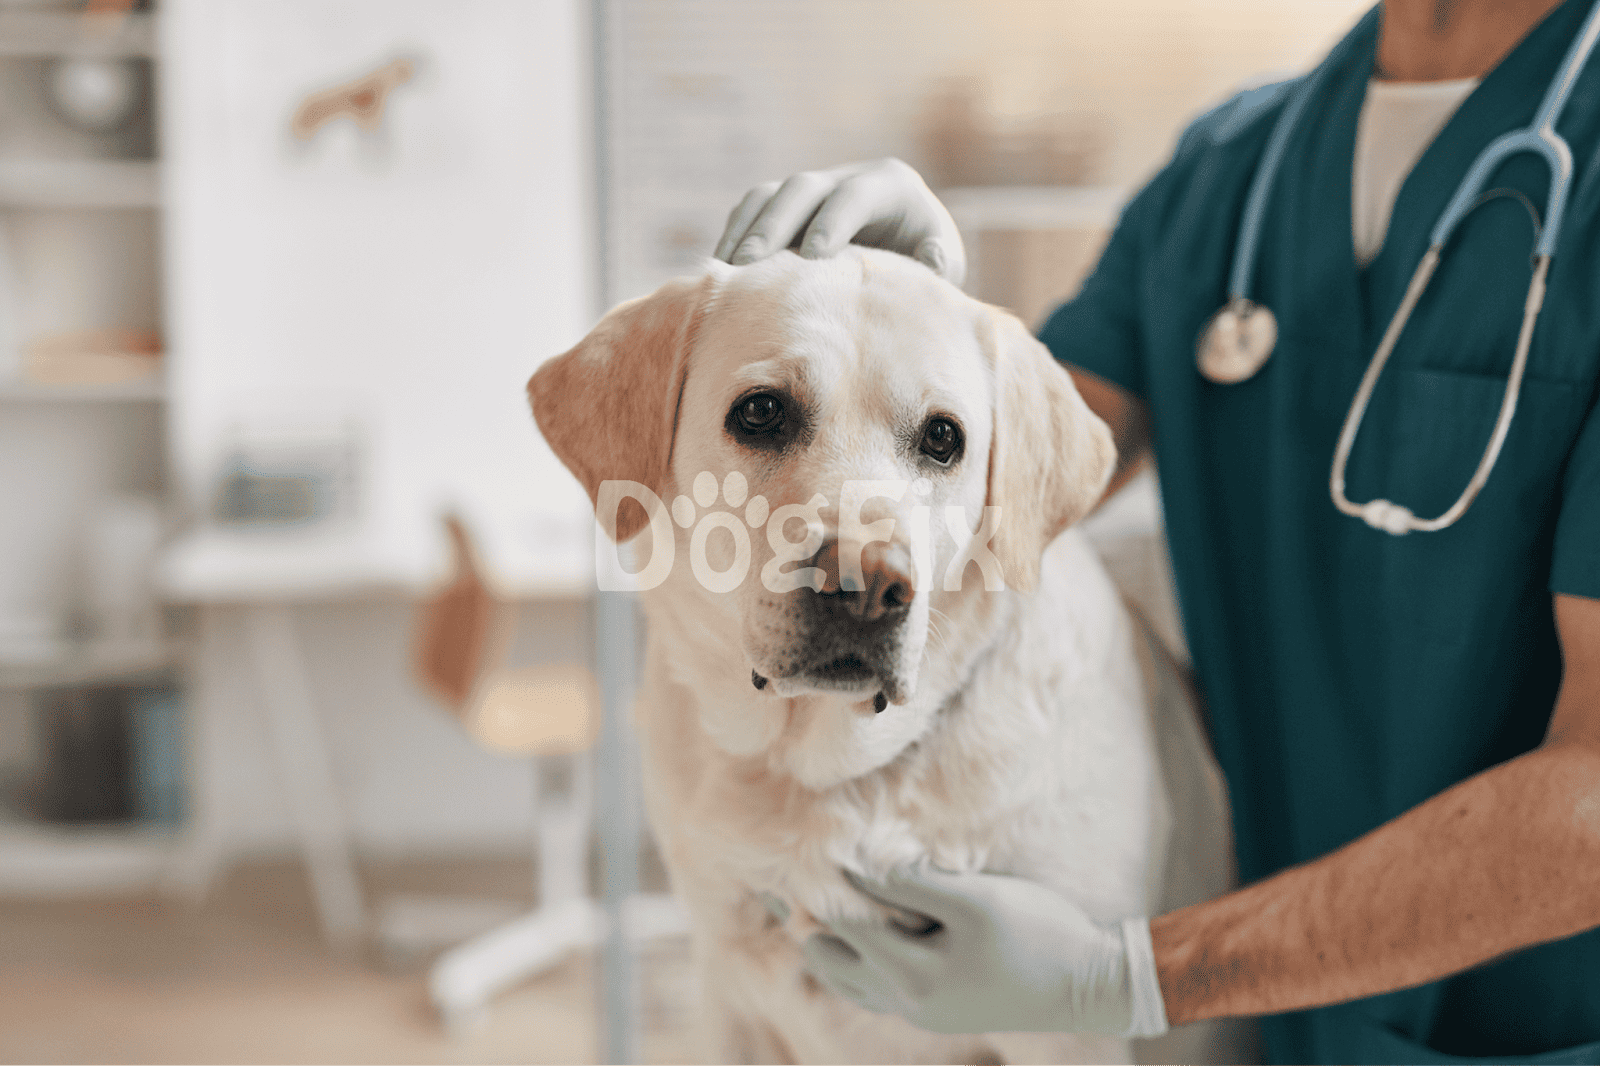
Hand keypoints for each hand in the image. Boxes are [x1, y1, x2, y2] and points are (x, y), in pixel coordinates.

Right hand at [713, 159, 966, 285]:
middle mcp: (848, 176)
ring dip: (745, 229)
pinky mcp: (789, 205)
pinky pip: (754, 210)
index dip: (832, 222)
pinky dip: (736, 235)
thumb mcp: (945, 263)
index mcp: (891, 184)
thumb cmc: (928, 262)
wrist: (910, 251)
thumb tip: (932, 258)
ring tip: (726, 270)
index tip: (812, 257)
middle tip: (750, 264)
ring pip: (770, 194)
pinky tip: (722, 271)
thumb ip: (939, 263)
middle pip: (802, 188)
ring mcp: (814, 188)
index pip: (855, 196)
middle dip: (774, 224)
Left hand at [801, 866, 1167, 1037]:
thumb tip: (854, 864)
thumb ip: (911, 882)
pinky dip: (862, 958)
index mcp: (912, 975)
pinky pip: (875, 988)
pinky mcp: (936, 1010)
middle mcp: (906, 1002)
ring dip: (837, 941)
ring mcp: (920, 1012)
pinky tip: (873, 926)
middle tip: (811, 874)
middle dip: (818, 918)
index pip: (843, 923)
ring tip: (834, 898)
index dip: (824, 882)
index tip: (810, 846)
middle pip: (830, 961)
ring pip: (848, 980)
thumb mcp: (975, 898)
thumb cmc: (1039, 933)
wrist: (1092, 984)